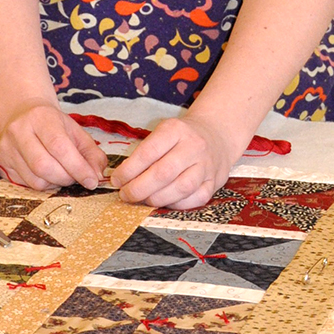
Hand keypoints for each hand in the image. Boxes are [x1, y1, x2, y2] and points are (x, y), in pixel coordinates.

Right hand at [0, 101, 106, 191]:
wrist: (24, 115)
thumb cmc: (53, 125)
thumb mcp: (77, 132)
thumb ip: (92, 153)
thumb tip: (97, 176)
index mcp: (41, 118)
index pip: (59, 147)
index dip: (78, 167)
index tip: (91, 181)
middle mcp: (19, 131)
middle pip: (44, 166)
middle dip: (66, 178)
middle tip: (76, 177)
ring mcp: (6, 147)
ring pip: (34, 180)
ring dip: (55, 183)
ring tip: (61, 173)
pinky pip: (24, 184)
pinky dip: (42, 184)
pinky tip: (46, 173)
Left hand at [109, 110, 237, 209]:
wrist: (217, 134)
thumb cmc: (182, 137)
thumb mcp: (163, 133)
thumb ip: (144, 153)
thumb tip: (122, 178)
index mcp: (176, 130)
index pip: (148, 152)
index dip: (129, 170)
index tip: (117, 180)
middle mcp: (194, 146)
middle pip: (164, 173)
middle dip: (139, 189)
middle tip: (125, 195)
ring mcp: (207, 165)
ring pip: (181, 188)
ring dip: (157, 199)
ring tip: (143, 200)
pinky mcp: (214, 181)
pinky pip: (195, 198)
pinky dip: (177, 204)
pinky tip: (165, 202)